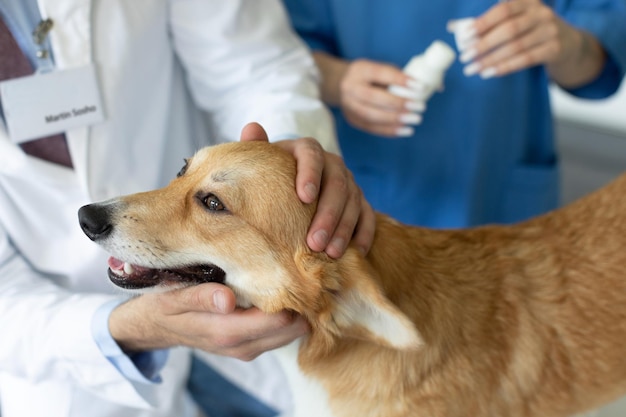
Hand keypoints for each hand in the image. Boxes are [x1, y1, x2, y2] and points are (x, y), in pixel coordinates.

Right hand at [109, 283, 308, 360]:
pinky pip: (280, 333)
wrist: (155, 327)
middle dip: (298, 301)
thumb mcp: (174, 298)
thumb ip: (200, 299)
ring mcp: (248, 349)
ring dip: (293, 308)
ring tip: (289, 278)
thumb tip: (227, 300)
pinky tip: (277, 291)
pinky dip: (285, 315)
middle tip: (297, 271)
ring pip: (290, 332)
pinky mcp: (250, 345)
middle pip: (292, 328)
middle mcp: (242, 346)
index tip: (295, 269)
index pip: (278, 320)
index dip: (291, 295)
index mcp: (226, 333)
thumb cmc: (164, 306)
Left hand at [240, 122, 375, 257]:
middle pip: (337, 184)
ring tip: (331, 253)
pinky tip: (357, 253)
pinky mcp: (360, 201)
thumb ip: (255, 147)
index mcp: (306, 150)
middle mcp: (332, 163)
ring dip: (344, 229)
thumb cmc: (271, 177)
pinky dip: (364, 234)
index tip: (304, 197)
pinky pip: (368, 216)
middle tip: (314, 242)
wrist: (289, 187)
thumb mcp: (262, 163)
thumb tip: (251, 127)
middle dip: (327, 215)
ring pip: (353, 203)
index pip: (311, 154)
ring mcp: (349, 182)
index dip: (310, 173)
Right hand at [314, 52, 425, 137]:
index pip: (381, 74)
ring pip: (371, 115)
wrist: (342, 85)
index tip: (420, 87)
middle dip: (399, 104)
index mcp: (360, 69)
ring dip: (395, 120)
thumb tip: (437, 86)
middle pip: (374, 98)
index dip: (400, 80)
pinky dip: (389, 130)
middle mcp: (350, 87)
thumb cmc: (371, 77)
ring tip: (415, 120)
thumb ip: (404, 76)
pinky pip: (371, 128)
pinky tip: (405, 130)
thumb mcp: (381, 69)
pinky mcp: (352, 119)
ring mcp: (348, 105)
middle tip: (420, 107)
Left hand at [451, 0, 604, 85]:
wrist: (568, 43)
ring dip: (491, 60)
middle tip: (465, 56)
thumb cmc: (530, 30)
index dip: (483, 22)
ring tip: (472, 69)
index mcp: (528, 1)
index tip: (464, 36)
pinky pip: (526, 59)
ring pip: (516, 46)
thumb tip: (454, 28)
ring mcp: (550, 30)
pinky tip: (489, 73)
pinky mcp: (554, 48)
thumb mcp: (515, 20)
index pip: (503, 9)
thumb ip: (488, 23)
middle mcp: (541, 13)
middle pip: (509, 29)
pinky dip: (506, 67)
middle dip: (484, 44)